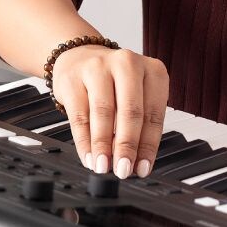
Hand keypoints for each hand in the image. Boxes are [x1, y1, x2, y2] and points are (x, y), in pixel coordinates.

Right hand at [46, 45, 167, 177]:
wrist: (79, 57)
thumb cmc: (113, 82)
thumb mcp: (134, 97)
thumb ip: (137, 125)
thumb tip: (133, 161)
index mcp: (153, 70)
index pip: (153, 114)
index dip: (148, 145)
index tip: (142, 168)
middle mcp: (127, 64)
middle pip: (130, 111)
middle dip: (126, 146)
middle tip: (123, 169)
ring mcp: (98, 68)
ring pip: (103, 113)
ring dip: (103, 145)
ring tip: (104, 166)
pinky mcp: (73, 78)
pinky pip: (79, 115)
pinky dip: (84, 141)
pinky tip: (88, 156)